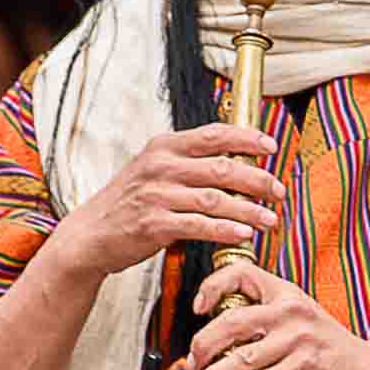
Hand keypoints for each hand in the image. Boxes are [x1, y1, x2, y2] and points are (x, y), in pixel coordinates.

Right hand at [48, 125, 280, 290]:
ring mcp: (156, 195)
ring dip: (248, 210)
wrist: (91, 234)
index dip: (247, 139)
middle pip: (222, 168)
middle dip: (257, 180)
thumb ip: (190, 163)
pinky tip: (244, 235)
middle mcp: (160, 167)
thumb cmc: (130, 202)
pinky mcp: (154, 225)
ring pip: (215, 199)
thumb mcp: (155, 170)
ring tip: (270, 219)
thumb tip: (239, 161)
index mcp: (163, 147)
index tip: (272, 147)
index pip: (214, 135)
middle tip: (278, 192)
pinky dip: (225, 230)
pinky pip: (199, 226)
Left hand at [167, 263, 369, 369]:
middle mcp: (291, 312)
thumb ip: (265, 316)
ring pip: (241, 359)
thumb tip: (215, 333)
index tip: (198, 308)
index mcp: (286, 293)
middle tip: (191, 363)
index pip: (241, 274)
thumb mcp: (300, 317)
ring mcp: (298, 341)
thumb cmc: (327, 347)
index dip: (213, 287)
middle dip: (203, 345)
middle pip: (231, 322)